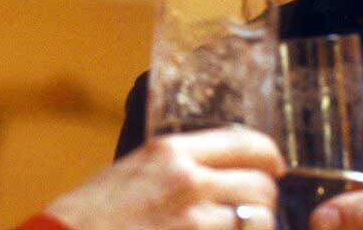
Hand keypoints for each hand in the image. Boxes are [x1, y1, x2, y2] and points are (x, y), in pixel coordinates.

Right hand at [44, 126, 283, 229]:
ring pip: (259, 220)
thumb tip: (207, 168)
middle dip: (263, 200)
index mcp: (170, 152)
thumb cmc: (87, 218)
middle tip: (255, 210)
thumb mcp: (129, 173)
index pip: (244, 142)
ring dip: (256, 228)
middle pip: (260, 185)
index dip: (269, 156)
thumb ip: (171, 167)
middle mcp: (188, 181)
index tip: (275, 167)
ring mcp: (196, 221)